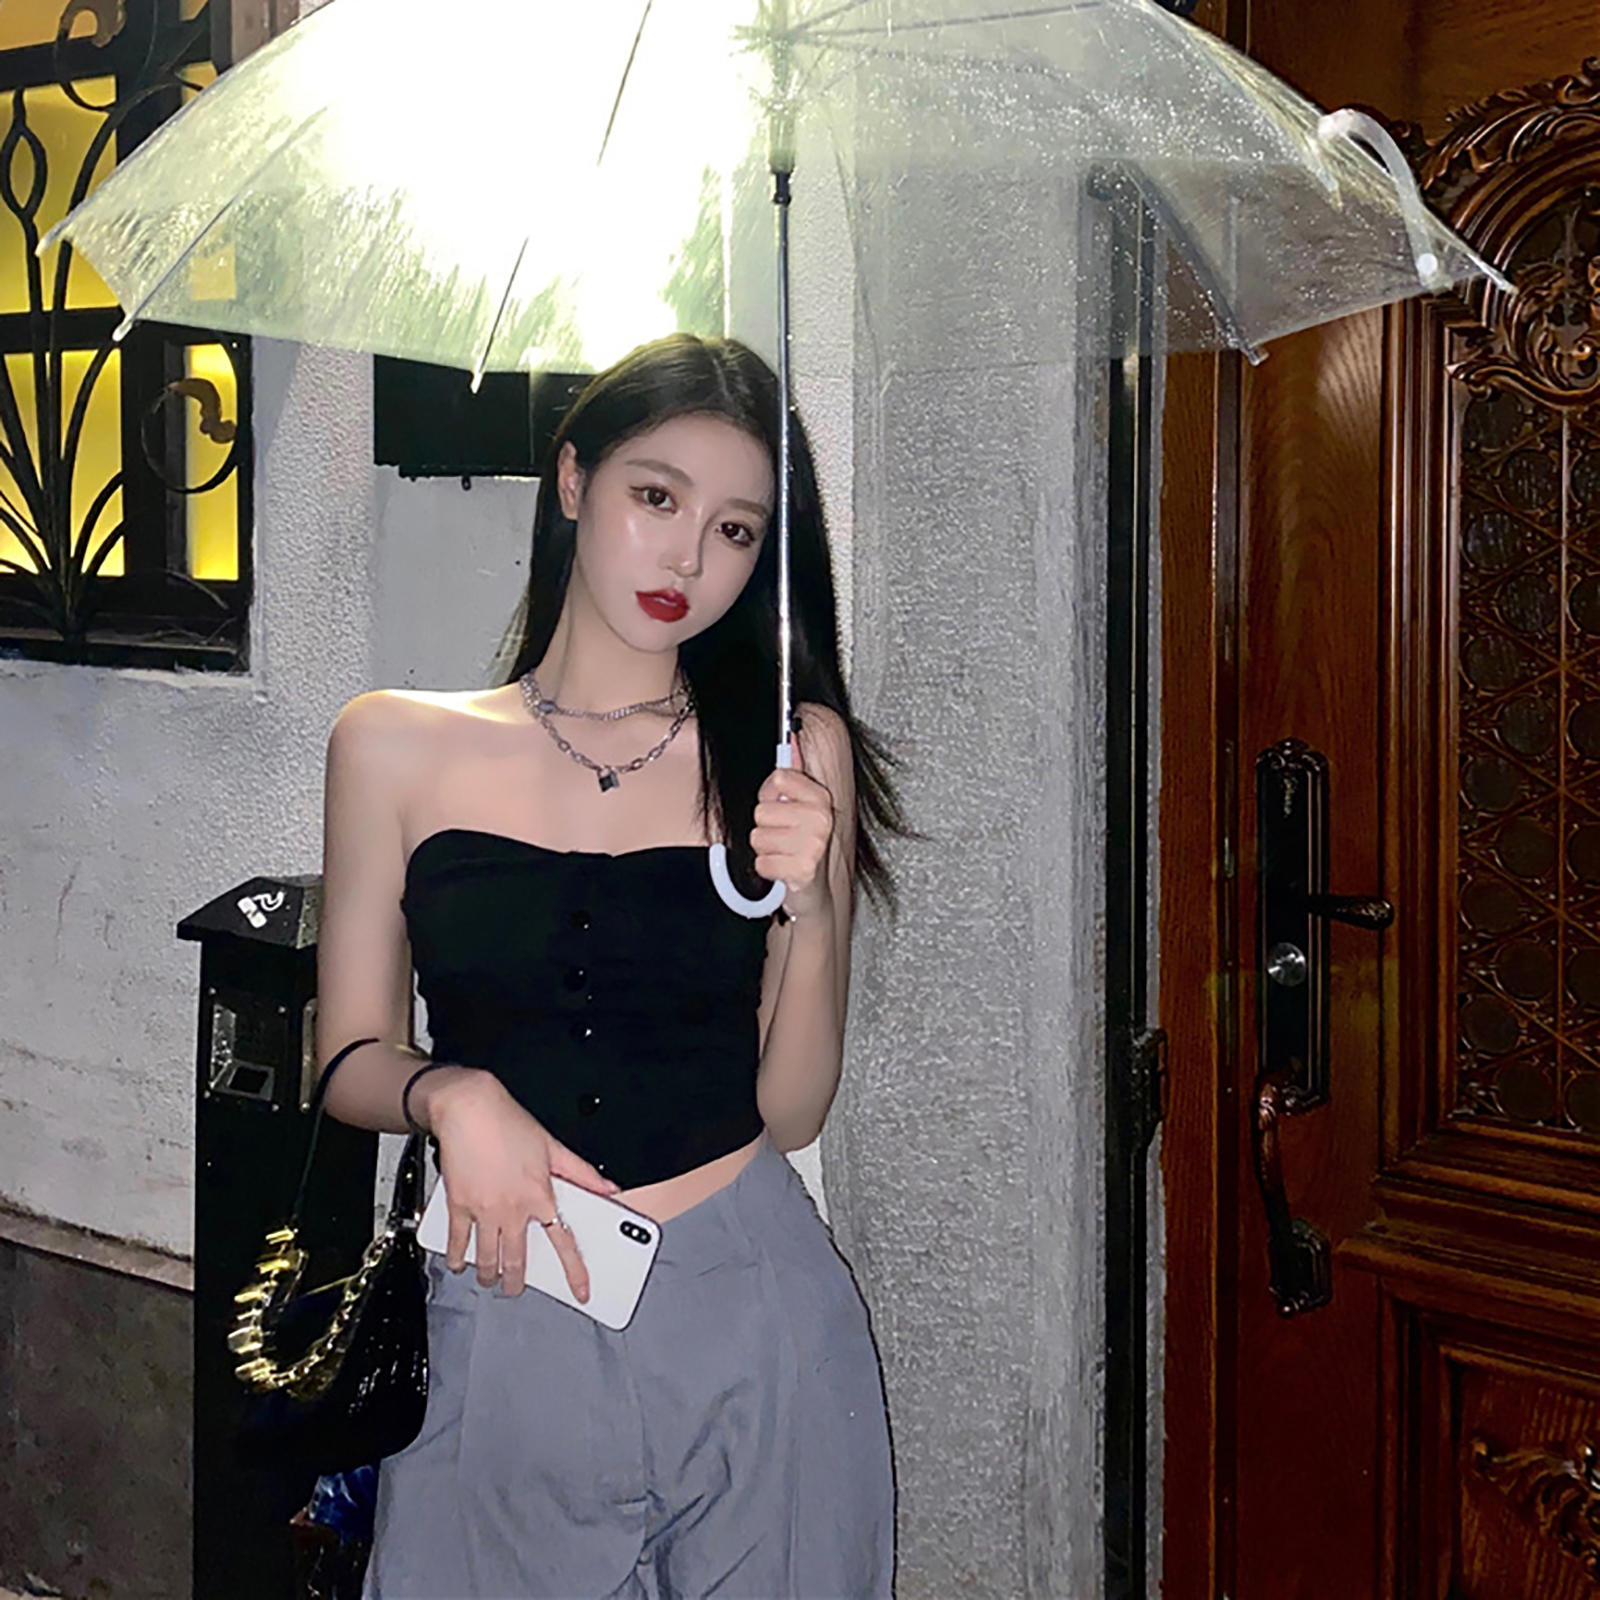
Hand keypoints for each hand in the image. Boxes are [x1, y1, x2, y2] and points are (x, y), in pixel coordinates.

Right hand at [420, 1068, 618, 1299]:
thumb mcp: (554, 1147)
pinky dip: (458, 1259)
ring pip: (487, 1260)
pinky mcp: (457, 1206)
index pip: (564, 1242)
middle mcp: (513, 1209)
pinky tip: (460, 1264)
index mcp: (541, 1195)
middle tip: (515, 1288)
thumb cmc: (509, 1123)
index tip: (581, 1292)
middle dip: (516, 1283)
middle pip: (517, 1262)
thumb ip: (583, 1174)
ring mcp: (483, 1210)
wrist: (469, 1108)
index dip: (575, 1272)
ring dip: (489, 1276)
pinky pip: (457, 1243)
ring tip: (490, 1279)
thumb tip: (609, 1190)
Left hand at [751, 734, 834, 920]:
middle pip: (762, 810)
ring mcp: (814, 844)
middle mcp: (821, 818)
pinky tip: (782, 870)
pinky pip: (761, 862)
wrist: (812, 893)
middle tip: (782, 839)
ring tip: (783, 855)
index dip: (769, 793)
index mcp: (820, 798)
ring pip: (758, 837)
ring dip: (764, 850)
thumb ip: (795, 774)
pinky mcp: (803, 869)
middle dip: (764, 827)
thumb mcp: (802, 808)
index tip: (779, 806)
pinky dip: (766, 869)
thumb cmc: (802, 848)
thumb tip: (792, 737)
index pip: (780, 776)